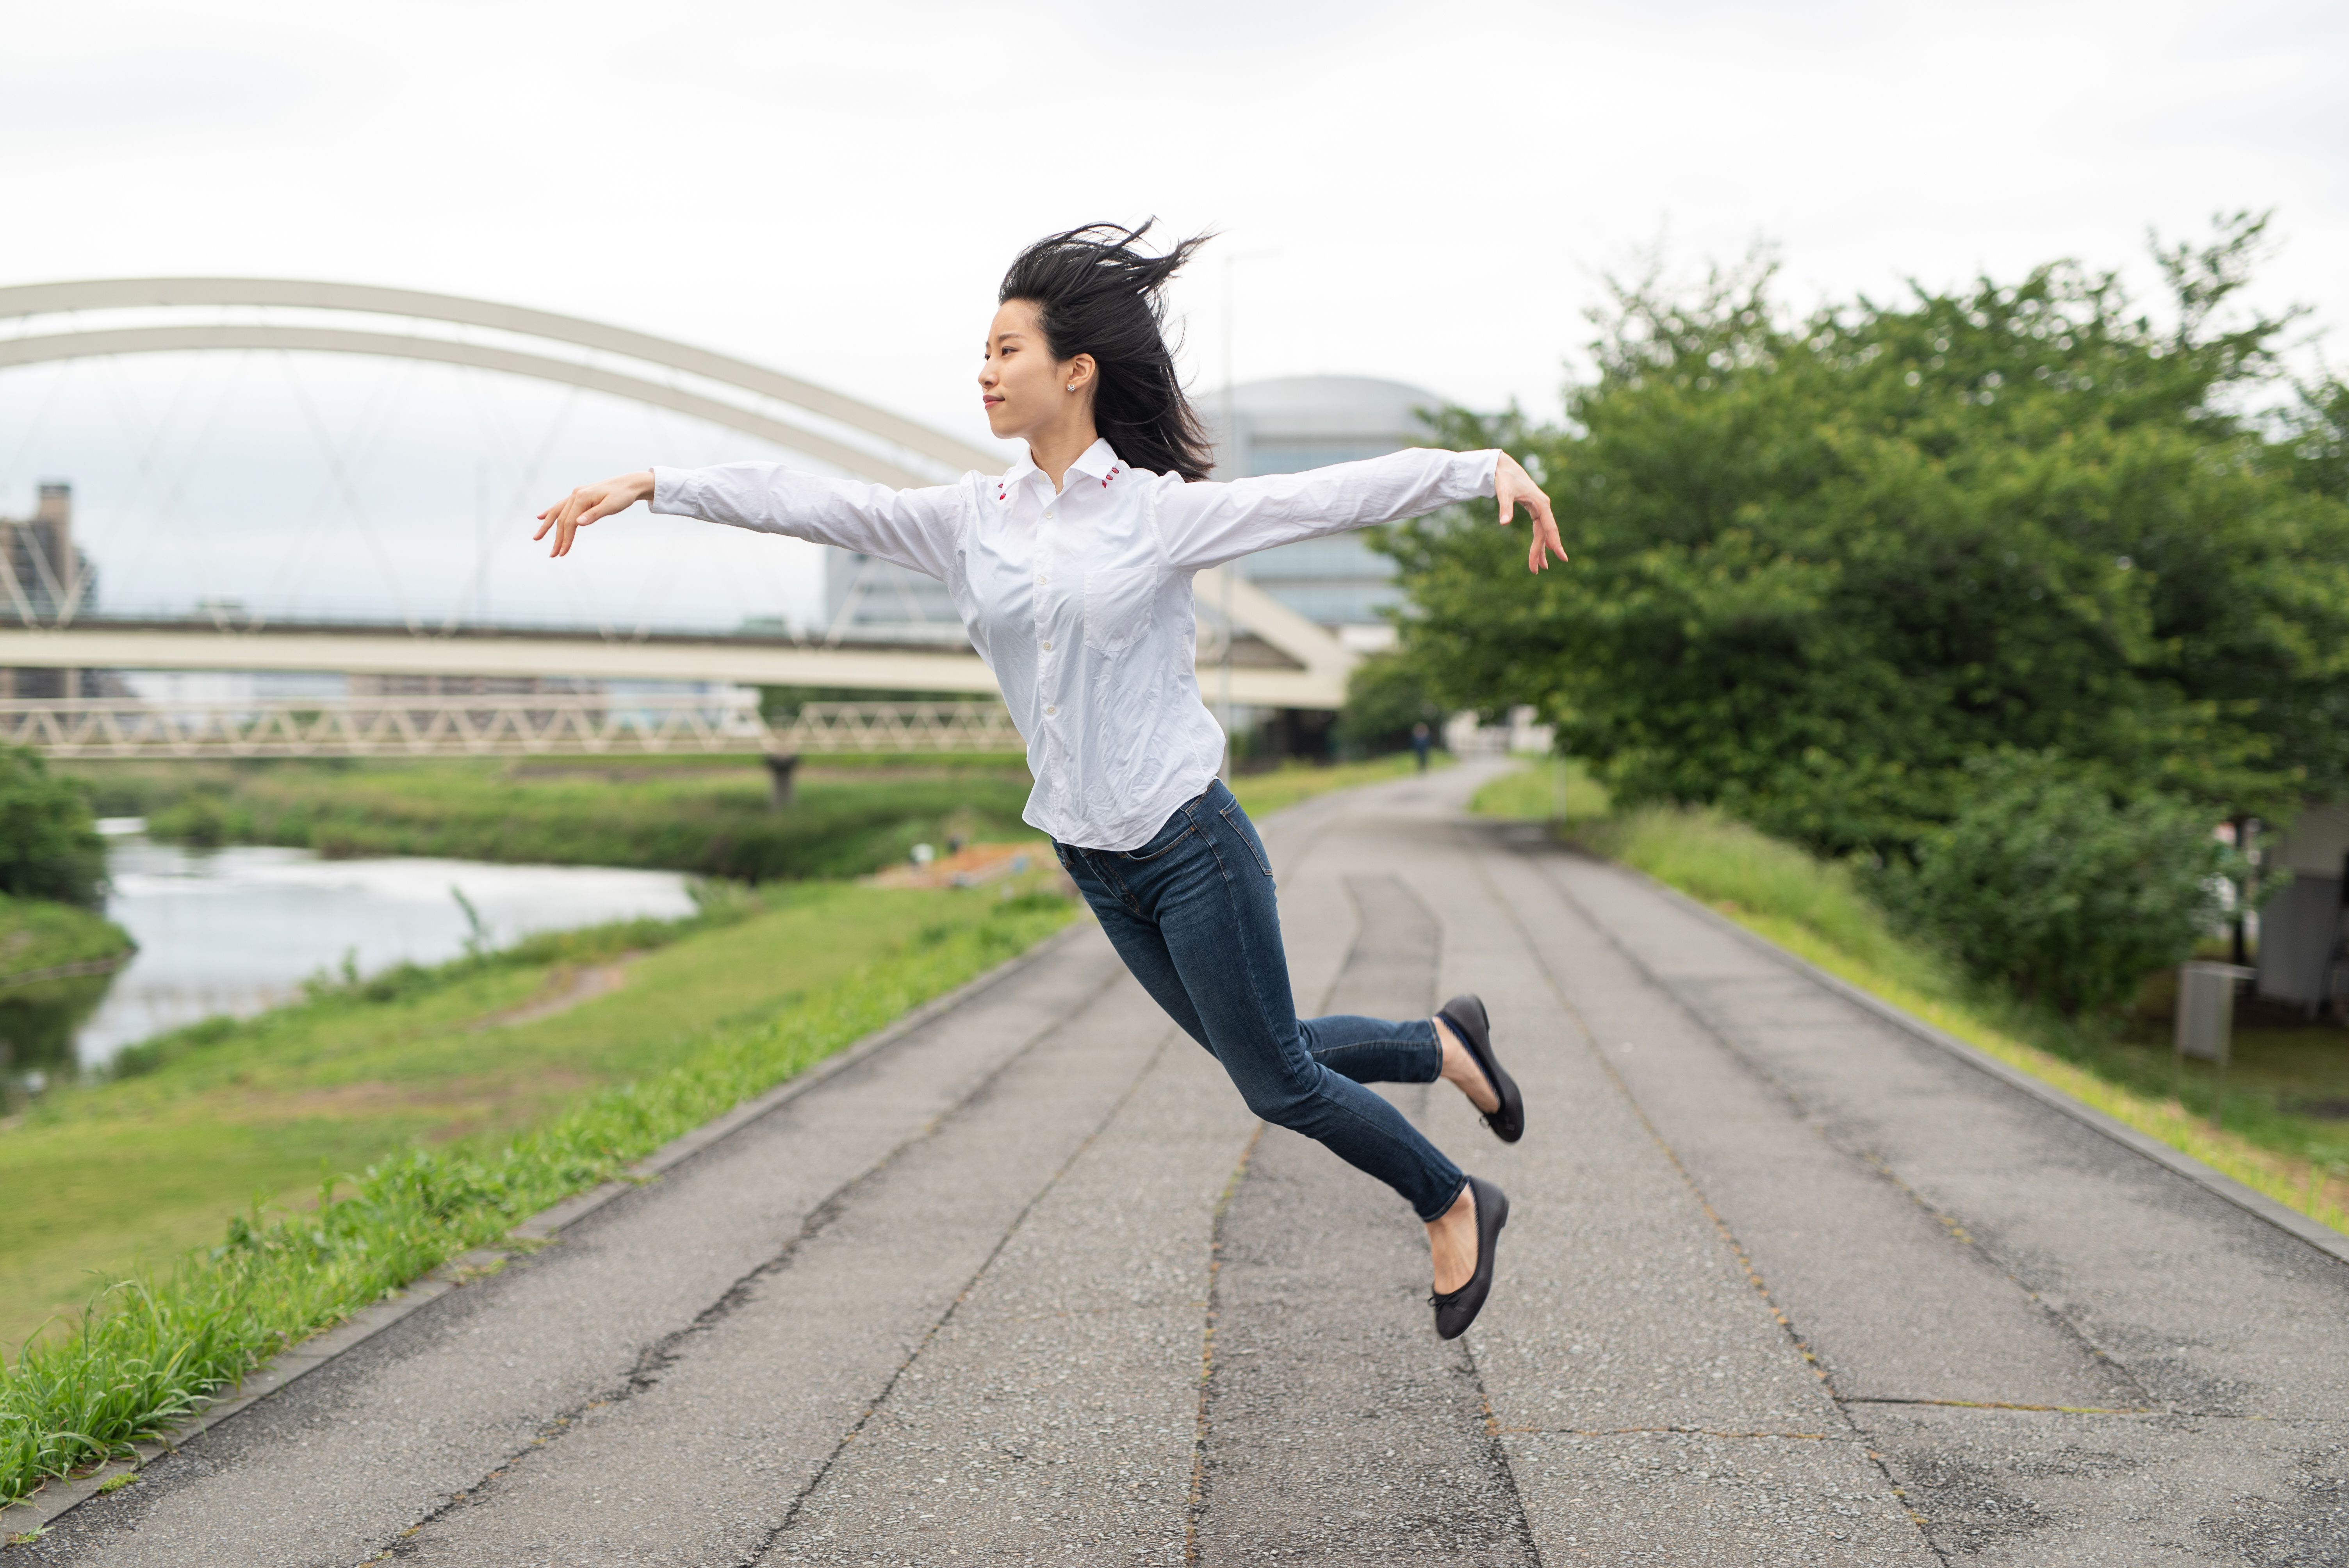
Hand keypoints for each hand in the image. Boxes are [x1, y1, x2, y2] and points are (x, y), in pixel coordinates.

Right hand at [534, 470, 654, 557]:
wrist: (629, 484)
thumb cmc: (623, 496)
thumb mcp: (612, 506)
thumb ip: (595, 514)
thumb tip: (578, 523)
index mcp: (581, 497)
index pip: (569, 522)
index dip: (566, 538)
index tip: (563, 553)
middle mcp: (575, 494)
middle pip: (561, 519)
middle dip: (557, 538)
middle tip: (553, 555)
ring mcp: (575, 494)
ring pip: (557, 512)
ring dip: (548, 526)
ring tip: (537, 537)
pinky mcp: (579, 496)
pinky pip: (561, 506)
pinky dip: (550, 512)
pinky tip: (540, 517)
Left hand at [1495, 453, 1566, 573]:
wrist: (1503, 467)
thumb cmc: (1505, 478)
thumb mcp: (1504, 492)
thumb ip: (1505, 507)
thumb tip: (1504, 523)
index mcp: (1541, 504)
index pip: (1550, 527)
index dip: (1555, 543)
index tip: (1561, 557)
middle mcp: (1543, 507)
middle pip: (1544, 534)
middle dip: (1540, 552)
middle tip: (1537, 570)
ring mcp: (1539, 509)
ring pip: (1542, 533)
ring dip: (1540, 549)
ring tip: (1539, 567)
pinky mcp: (1534, 509)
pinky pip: (1538, 529)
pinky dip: (1538, 540)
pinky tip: (1540, 552)